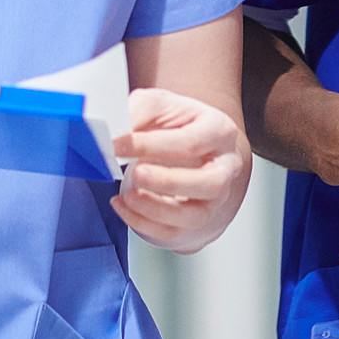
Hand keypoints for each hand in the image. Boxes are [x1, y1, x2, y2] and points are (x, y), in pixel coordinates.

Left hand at [111, 89, 250, 253]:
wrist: (188, 150)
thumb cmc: (175, 125)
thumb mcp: (160, 105)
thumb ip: (139, 111)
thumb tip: (113, 130)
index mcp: (219, 132)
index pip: (190, 142)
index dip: (150, 144)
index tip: (116, 145)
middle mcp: (225, 169)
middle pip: (210, 184)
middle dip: (169, 182)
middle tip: (136, 173)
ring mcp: (214, 200)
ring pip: (195, 216)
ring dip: (158, 209)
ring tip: (128, 194)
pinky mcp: (194, 224)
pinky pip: (173, 232)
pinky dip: (143, 223)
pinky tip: (123, 205)